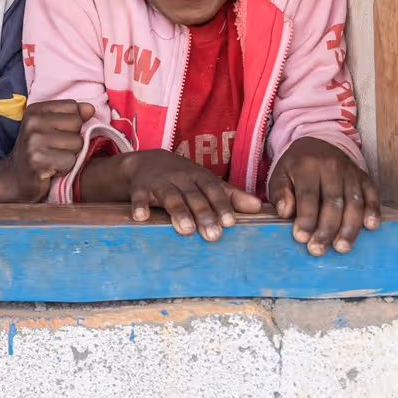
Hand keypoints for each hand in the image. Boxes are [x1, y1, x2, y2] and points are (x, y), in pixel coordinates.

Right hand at [0, 100, 92, 202]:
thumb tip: (90, 109)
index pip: (73, 107)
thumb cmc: (38, 152)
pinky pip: (70, 161)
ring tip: (54, 159)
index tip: (56, 134)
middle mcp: (32, 123)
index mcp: (35, 110)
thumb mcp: (51, 128)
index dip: (71, 123)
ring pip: (77, 143)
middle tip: (55, 149)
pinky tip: (52, 169)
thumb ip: (73, 115)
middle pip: (77, 124)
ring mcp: (34, 142)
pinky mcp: (38, 161)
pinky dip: (65, 168)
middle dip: (72, 139)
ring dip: (70, 155)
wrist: (15, 179)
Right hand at [121, 150, 260, 240]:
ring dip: (178, 212)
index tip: (230, 222)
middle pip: (194, 196)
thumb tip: (258, 207)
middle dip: (203, 214)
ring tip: (185, 230)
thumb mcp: (206, 182)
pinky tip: (141, 218)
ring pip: (171, 196)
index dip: (221, 205)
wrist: (146, 162)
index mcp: (200, 177)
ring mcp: (160, 182)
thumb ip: (230, 196)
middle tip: (212, 235)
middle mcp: (181, 178)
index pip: (213, 190)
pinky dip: (140, 206)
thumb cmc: (183, 178)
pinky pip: (139, 197)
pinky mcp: (140, 187)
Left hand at [267, 138, 380, 255]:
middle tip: (318, 249)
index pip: (308, 195)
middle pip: (332, 201)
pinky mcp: (364, 177)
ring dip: (349, 227)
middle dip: (326, 228)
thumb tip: (285, 212)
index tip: (301, 238)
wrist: (317, 143)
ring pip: (354, 201)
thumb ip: (279, 193)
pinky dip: (373, 210)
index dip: (305, 218)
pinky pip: (372, 194)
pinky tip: (371, 227)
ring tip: (341, 247)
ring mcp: (350, 171)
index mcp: (306, 165)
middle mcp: (331, 166)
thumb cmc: (295, 167)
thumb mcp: (279, 175)